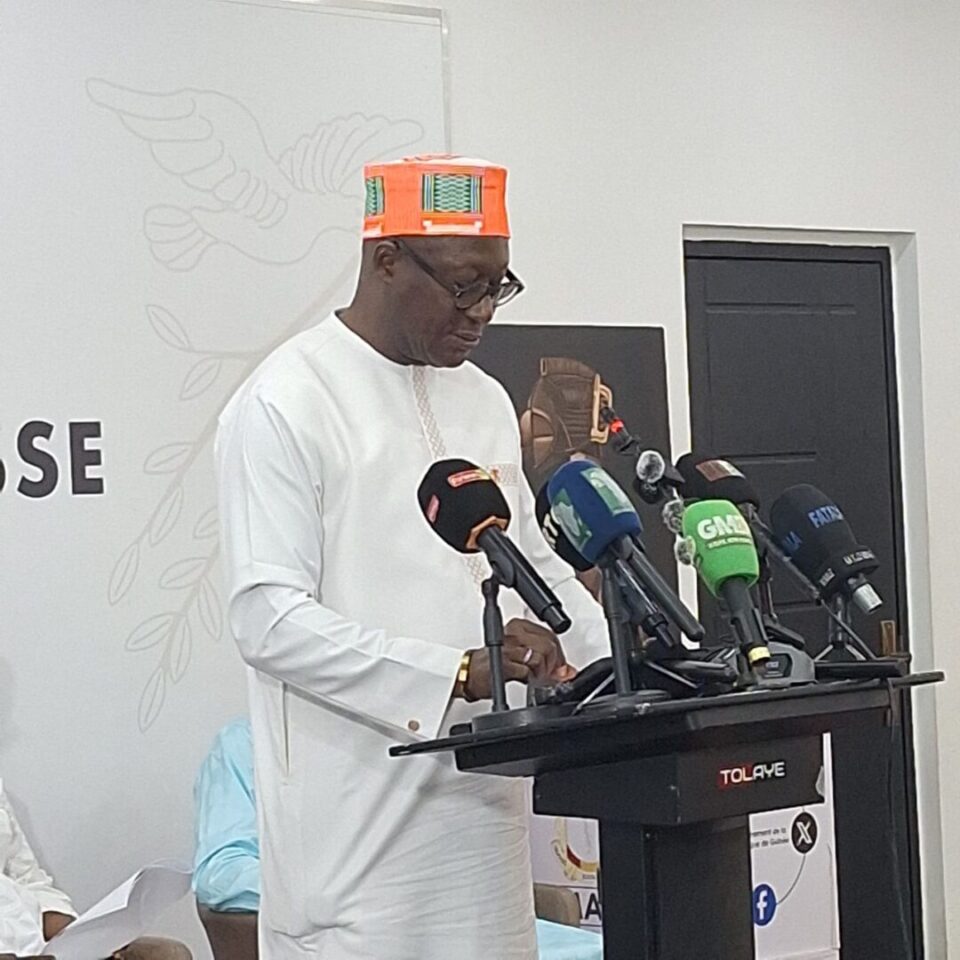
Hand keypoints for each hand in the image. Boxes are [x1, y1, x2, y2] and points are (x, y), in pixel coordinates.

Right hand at [460, 619, 575, 699]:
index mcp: (518, 626)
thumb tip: (567, 671)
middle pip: (548, 645)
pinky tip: (525, 680)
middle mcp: (513, 634)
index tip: (559, 666)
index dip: (559, 653)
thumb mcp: (522, 655)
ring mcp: (508, 648)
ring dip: (542, 673)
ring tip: (534, 677)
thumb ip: (546, 659)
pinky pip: (527, 671)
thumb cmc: (492, 663)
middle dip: (553, 664)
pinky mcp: (503, 664)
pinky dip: (531, 679)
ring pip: (539, 657)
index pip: (550, 635)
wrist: (469, 673)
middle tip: (548, 674)